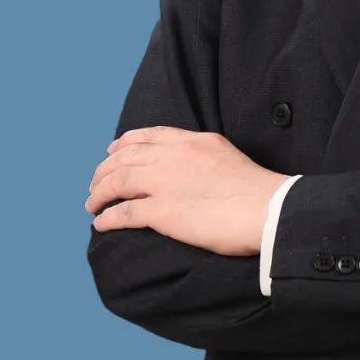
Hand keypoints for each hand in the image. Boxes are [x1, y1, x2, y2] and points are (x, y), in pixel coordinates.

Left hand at [85, 127, 287, 255]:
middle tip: (95, 184)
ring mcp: (165, 183)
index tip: (112, 152)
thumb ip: (203, 155)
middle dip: (104, 171)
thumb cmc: (257, 190)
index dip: (123, 144)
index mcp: (191, 141)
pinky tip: (100, 223)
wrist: (268, 209)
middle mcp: (173, 157)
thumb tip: (191, 168)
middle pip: (124, 158)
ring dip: (98, 194)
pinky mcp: (162, 211)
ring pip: (116, 182)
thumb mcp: (227, 155)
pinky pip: (123, 212)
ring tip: (91, 204)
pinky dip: (107, 217)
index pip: (147, 136)